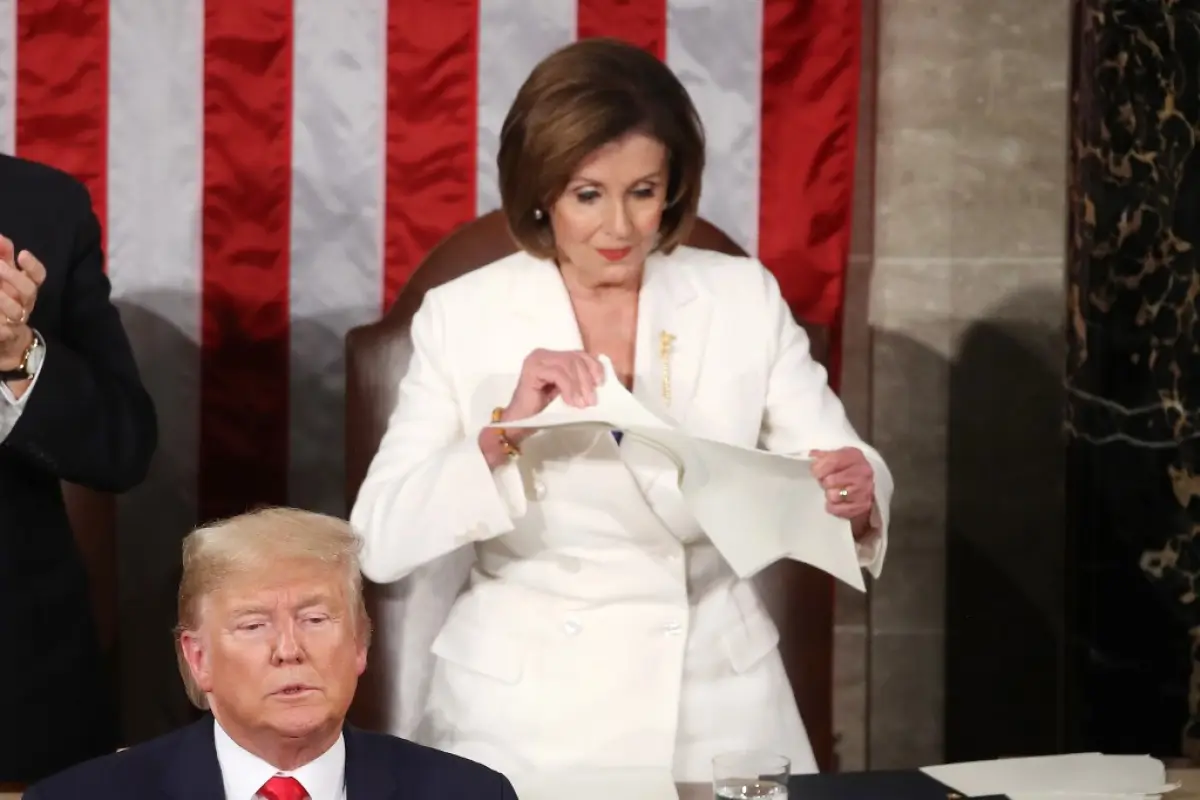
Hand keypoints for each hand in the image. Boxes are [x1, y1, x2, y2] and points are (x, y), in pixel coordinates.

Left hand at [0, 235, 44, 361]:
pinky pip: (4, 331)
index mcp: (26, 288)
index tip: (23, 255)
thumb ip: (3, 257)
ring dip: (2, 300)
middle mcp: (25, 304)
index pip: (38, 277)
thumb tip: (0, 238)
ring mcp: (16, 321)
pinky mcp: (6, 335)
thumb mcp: (4, 276)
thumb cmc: (5, 300)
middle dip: (12, 277)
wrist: (8, 337)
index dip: (33, 266)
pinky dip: (0, 326)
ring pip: (15, 311)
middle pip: (28, 291)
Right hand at [504, 349, 603, 421]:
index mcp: (552, 356)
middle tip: (592, 400)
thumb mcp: (566, 391)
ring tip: (583, 403)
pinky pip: (558, 373)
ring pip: (568, 364)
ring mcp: (536, 360)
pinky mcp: (532, 369)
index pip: (578, 354)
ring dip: (579, 385)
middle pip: (574, 358)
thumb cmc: (543, 410)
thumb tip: (600, 380)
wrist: (520, 423)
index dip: (593, 366)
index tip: (601, 383)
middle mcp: (543, 354)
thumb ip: (578, 381)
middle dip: (587, 379)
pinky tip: (571, 402)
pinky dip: (568, 388)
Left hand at [811, 447, 874, 522]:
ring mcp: (864, 490)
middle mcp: (863, 472)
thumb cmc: (848, 470)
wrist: (864, 486)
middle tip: (828, 482)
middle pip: (830, 480)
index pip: (833, 461)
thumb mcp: (838, 457)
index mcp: (855, 456)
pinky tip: (837, 501)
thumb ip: (823, 456)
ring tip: (834, 490)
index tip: (815, 472)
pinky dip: (833, 506)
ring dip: (829, 494)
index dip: (819, 467)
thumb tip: (812, 456)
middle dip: (824, 482)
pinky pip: (836, 509)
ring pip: (833, 496)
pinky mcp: (862, 506)